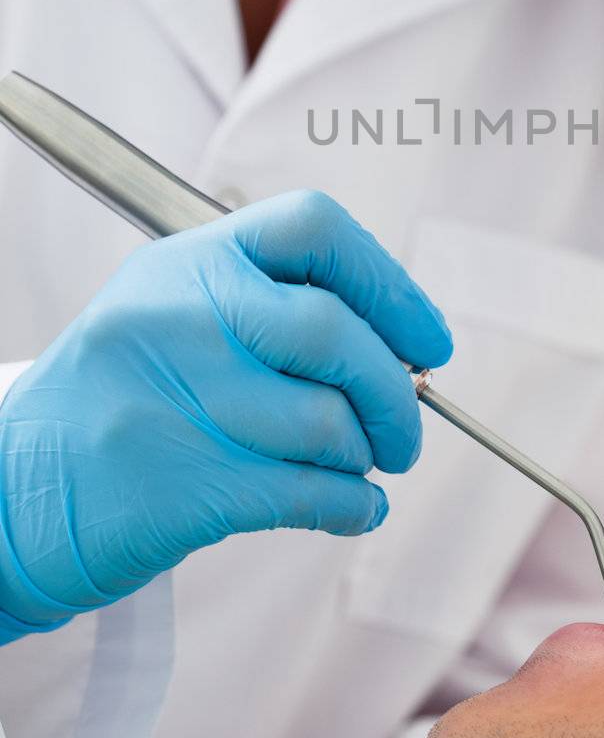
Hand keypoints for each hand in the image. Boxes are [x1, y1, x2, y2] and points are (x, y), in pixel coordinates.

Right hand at [0, 191, 450, 637]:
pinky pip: (309, 493)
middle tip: (408, 430)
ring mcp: (175, 401)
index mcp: (185, 262)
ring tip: (358, 468)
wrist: (7, 499)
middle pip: (337, 333)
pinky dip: (353, 507)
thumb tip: (402, 345)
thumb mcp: (166, 315)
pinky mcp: (183, 486)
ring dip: (366, 457)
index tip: (427, 340)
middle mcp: (179, 317)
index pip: (314, 229)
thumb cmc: (113, 404)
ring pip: (329, 424)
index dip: (389, 284)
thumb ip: (269, 308)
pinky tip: (354, 508)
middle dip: (396, 393)